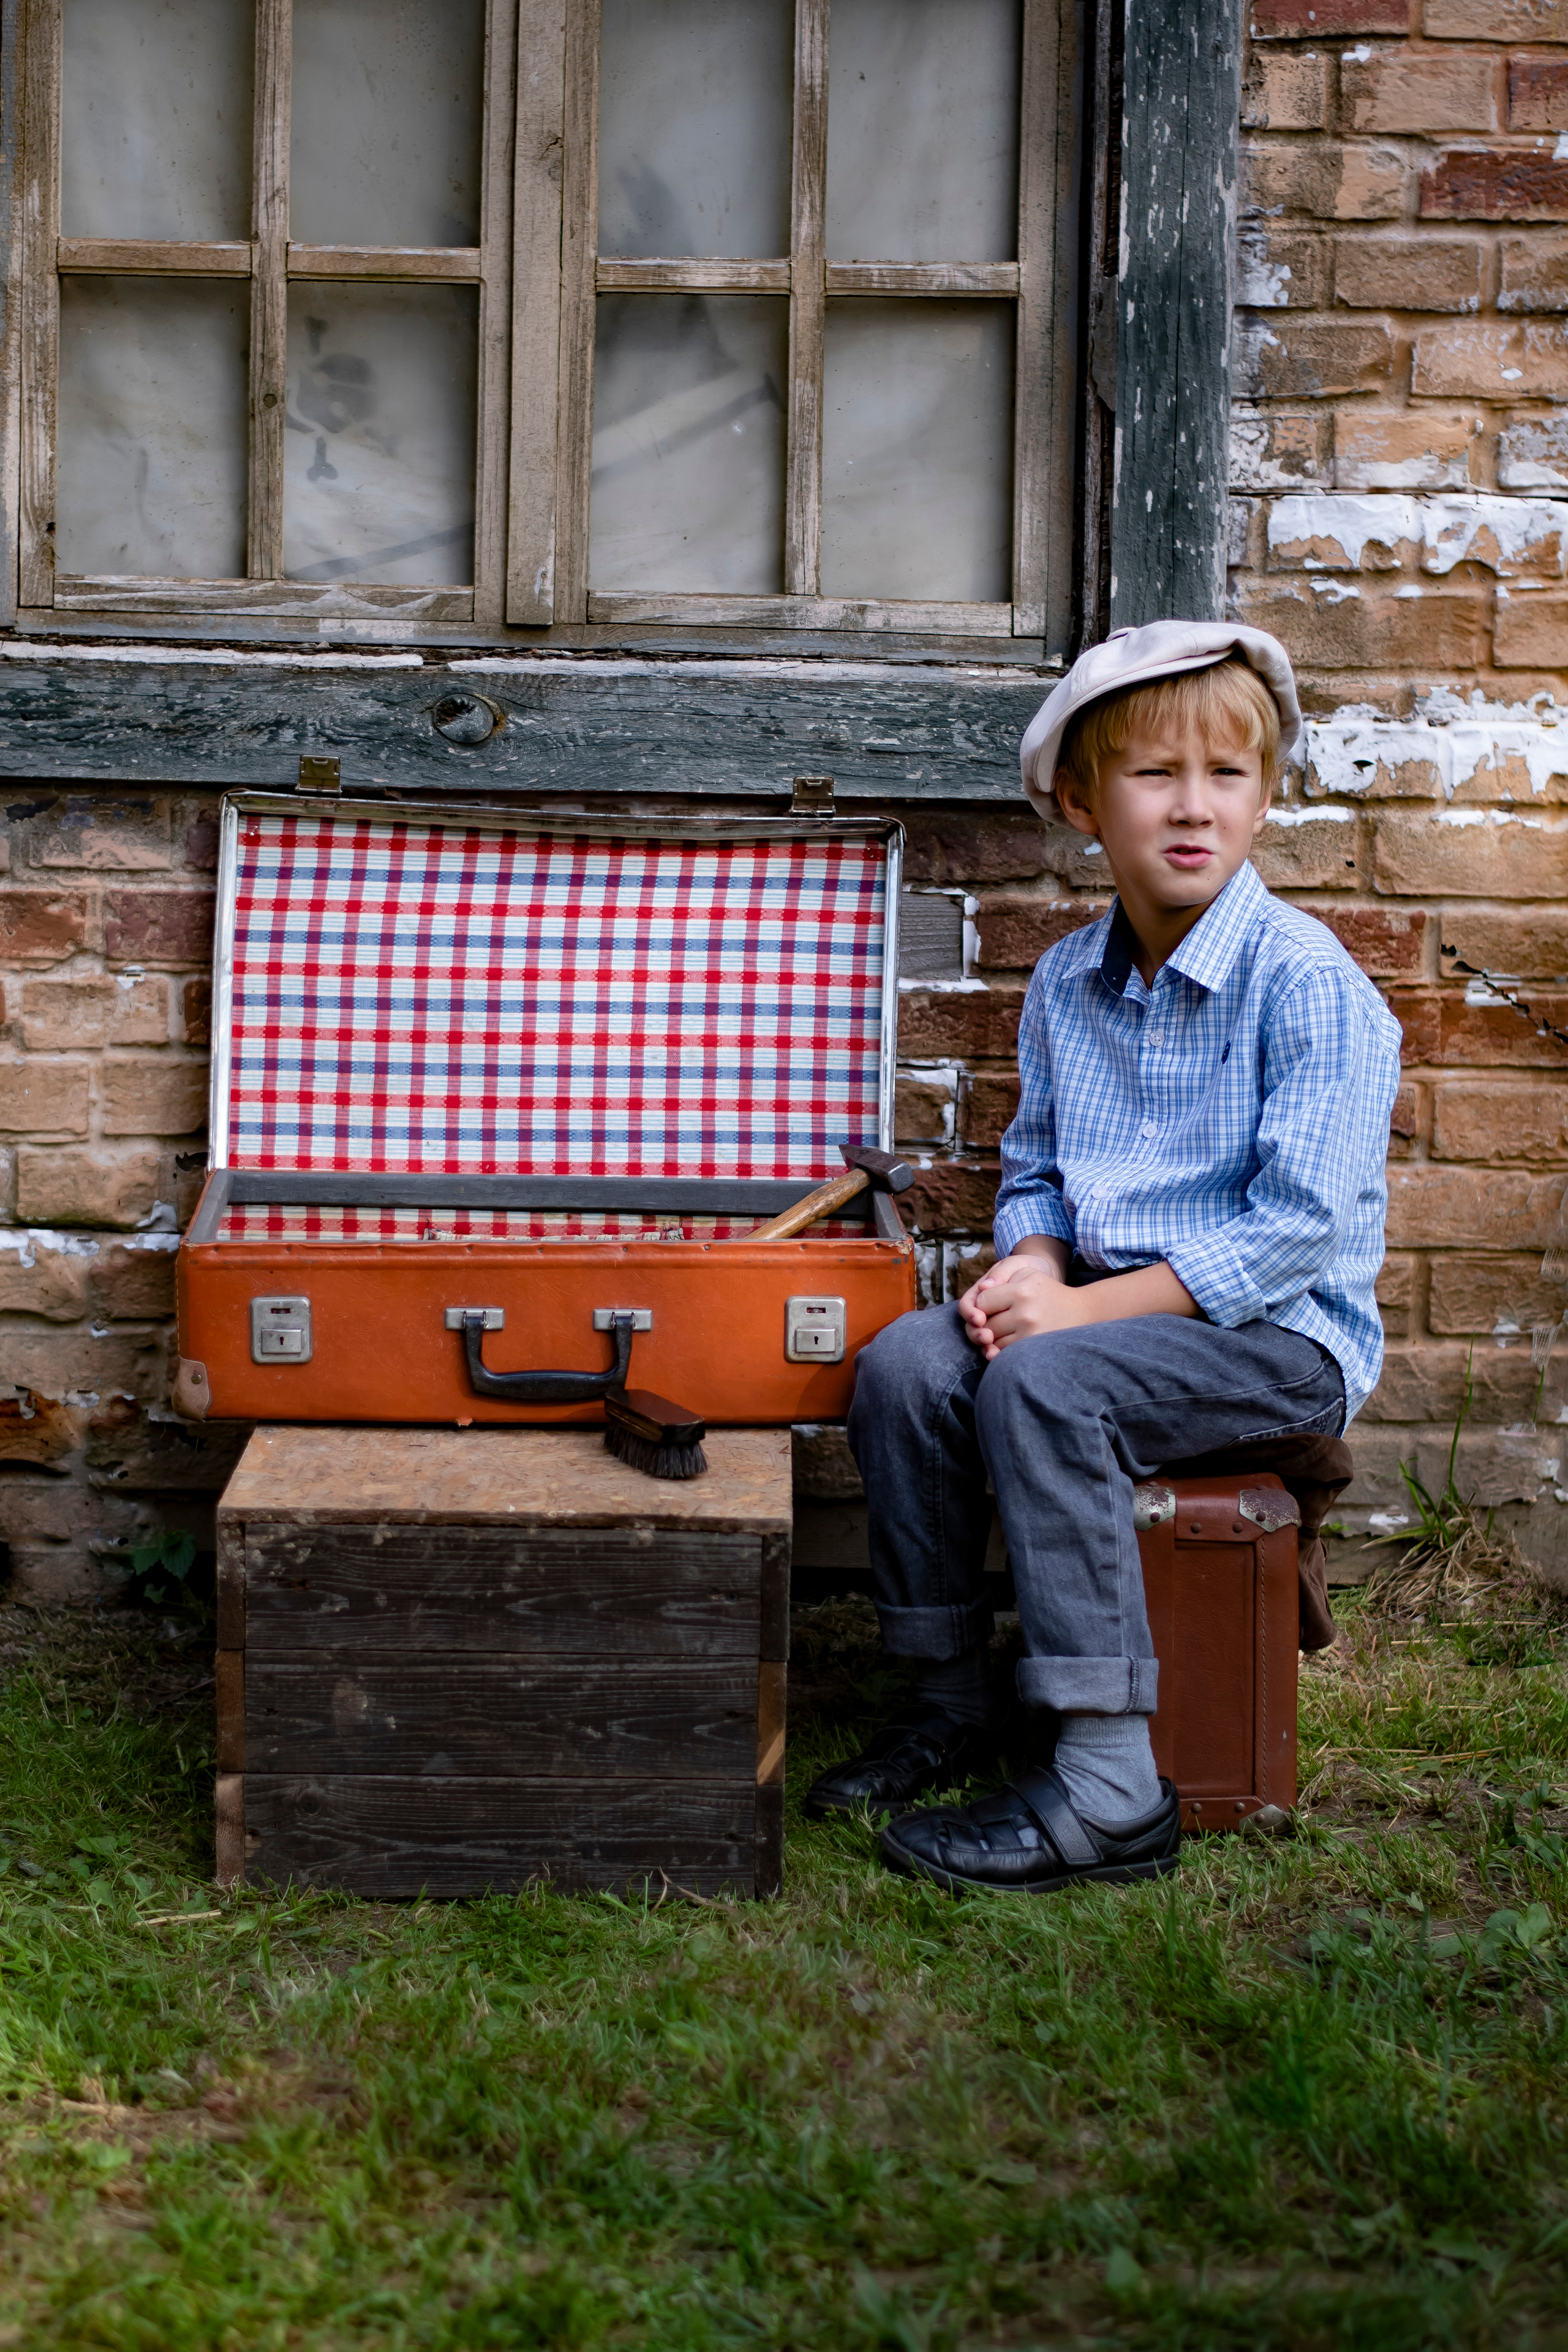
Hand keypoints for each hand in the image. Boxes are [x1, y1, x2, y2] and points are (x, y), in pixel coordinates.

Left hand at [958, 1253, 1084, 1358]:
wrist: (1079, 1312)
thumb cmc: (1046, 1290)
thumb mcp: (1027, 1273)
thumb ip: (1000, 1276)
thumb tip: (981, 1290)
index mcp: (1021, 1292)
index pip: (982, 1302)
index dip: (982, 1305)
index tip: (991, 1305)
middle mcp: (1025, 1314)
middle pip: (985, 1325)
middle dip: (985, 1324)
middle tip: (997, 1319)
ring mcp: (1030, 1335)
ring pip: (993, 1343)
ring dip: (993, 1339)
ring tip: (1006, 1329)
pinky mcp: (1033, 1351)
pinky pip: (1005, 1354)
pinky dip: (1002, 1350)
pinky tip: (1011, 1340)